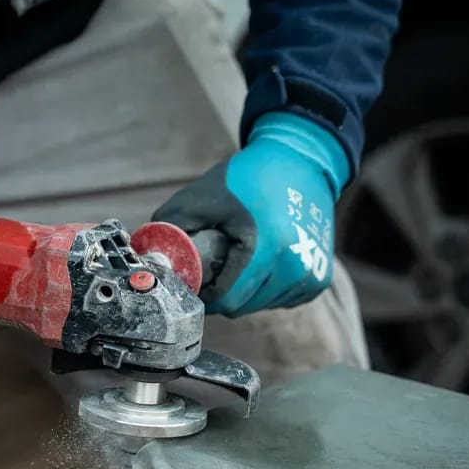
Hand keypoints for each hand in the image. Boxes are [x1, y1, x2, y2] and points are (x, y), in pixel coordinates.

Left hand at [154, 112, 350, 316]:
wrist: (301, 161)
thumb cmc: (248, 177)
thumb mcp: (201, 197)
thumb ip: (170, 230)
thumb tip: (149, 262)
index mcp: (267, 248)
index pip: (226, 300)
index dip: (205, 292)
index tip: (198, 275)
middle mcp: (294, 267)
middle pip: (242, 306)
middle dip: (223, 291)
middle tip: (219, 261)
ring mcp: (310, 275)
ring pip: (261, 305)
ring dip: (246, 290)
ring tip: (243, 256)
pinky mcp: (319, 279)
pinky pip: (279, 299)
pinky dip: (266, 287)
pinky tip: (264, 260)